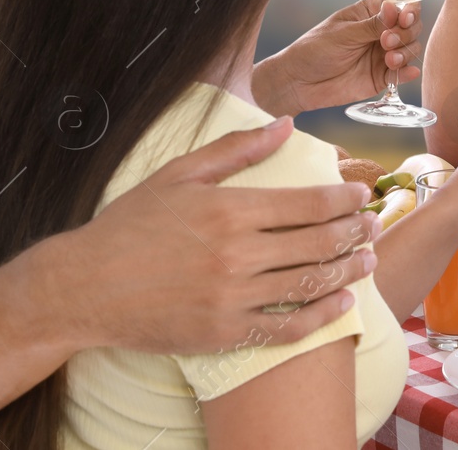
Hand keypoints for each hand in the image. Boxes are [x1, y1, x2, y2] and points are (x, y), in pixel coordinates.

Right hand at [56, 118, 378, 352]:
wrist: (82, 288)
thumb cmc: (130, 226)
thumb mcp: (179, 174)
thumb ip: (237, 148)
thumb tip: (286, 123)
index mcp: (229, 210)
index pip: (310, 204)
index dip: (345, 198)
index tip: (362, 194)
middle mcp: (236, 255)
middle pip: (319, 243)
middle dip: (357, 232)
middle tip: (375, 224)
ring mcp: (231, 298)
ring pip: (310, 285)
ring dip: (349, 272)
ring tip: (368, 260)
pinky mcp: (223, 333)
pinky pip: (287, 328)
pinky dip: (322, 317)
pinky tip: (342, 304)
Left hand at [252, 0, 421, 116]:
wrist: (298, 83)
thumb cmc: (314, 50)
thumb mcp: (343, 34)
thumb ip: (372, 25)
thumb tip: (396, 8)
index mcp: (370, 14)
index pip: (400, 7)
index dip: (408, 11)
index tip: (404, 18)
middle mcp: (380, 32)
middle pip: (411, 28)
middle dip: (405, 33)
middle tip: (387, 41)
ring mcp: (382, 54)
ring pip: (410, 49)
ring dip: (406, 52)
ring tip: (390, 59)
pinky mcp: (381, 76)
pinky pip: (402, 74)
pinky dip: (408, 72)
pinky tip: (407, 72)